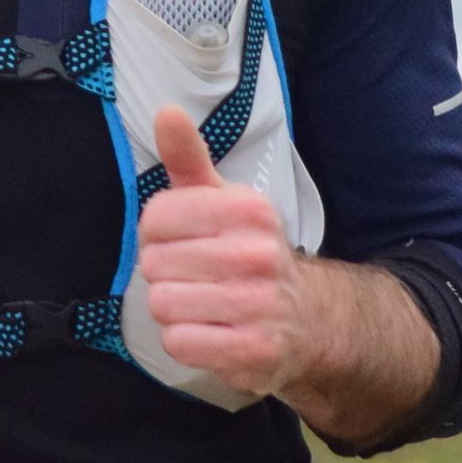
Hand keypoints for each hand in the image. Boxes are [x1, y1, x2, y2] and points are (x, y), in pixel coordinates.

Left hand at [137, 104, 308, 396]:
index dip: (155, 234)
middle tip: (193, 276)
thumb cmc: (246, 251)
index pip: (155, 217)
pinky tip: (210, 332)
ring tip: (202, 304)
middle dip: (164, 273)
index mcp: (248, 209)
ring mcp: (260, 304)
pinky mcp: (254, 350)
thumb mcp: (221, 199)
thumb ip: (188, 157)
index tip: (180, 240)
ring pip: (163, 304)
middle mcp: (259, 253)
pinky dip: (185, 340)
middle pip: (155, 263)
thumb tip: (166, 112)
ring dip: (173, 309)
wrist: (307, 320)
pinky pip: (180, 342)